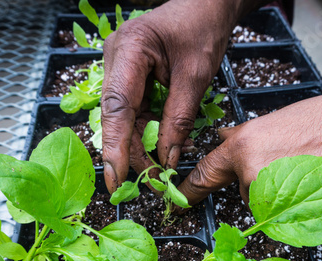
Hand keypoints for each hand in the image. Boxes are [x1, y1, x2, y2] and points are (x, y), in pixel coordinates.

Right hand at [101, 0, 264, 191]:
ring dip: (141, 146)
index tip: (116, 179)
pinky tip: (163, 148)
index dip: (115, 147)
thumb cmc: (202, 29)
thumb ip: (179, 119)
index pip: (117, 107)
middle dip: (131, 153)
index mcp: (128, 50)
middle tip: (150, 182)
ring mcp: (120, 69)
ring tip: (160, 170)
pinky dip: (149, 132)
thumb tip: (166, 159)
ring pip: (125, 119)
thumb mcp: (195, 77)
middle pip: (117, 117)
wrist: (205, 7)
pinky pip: (135, 112)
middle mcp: (116, 60)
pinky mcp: (131, 78)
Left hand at [178, 83, 321, 237]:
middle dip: (269, 183)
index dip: (190, 189)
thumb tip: (225, 140)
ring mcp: (282, 213)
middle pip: (250, 194)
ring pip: (277, 212)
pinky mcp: (308, 232)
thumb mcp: (283, 119)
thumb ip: (249, 138)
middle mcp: (257, 185)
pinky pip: (304, 225)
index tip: (180, 200)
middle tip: (301, 162)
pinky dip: (317, 211)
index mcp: (246, 152)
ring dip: (294, 200)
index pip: (205, 176)